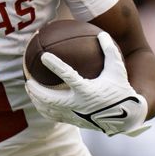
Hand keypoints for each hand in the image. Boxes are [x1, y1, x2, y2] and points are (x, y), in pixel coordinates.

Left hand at [24, 31, 149, 135]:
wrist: (126, 117)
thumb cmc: (120, 89)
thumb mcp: (118, 69)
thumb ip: (110, 51)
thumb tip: (102, 33)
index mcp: (88, 90)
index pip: (68, 76)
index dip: (55, 65)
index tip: (44, 56)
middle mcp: (79, 104)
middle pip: (50, 98)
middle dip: (36, 89)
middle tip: (28, 80)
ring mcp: (75, 115)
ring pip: (49, 109)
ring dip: (37, 99)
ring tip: (29, 89)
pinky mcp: (74, 121)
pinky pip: (54, 116)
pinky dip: (44, 109)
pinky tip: (39, 102)